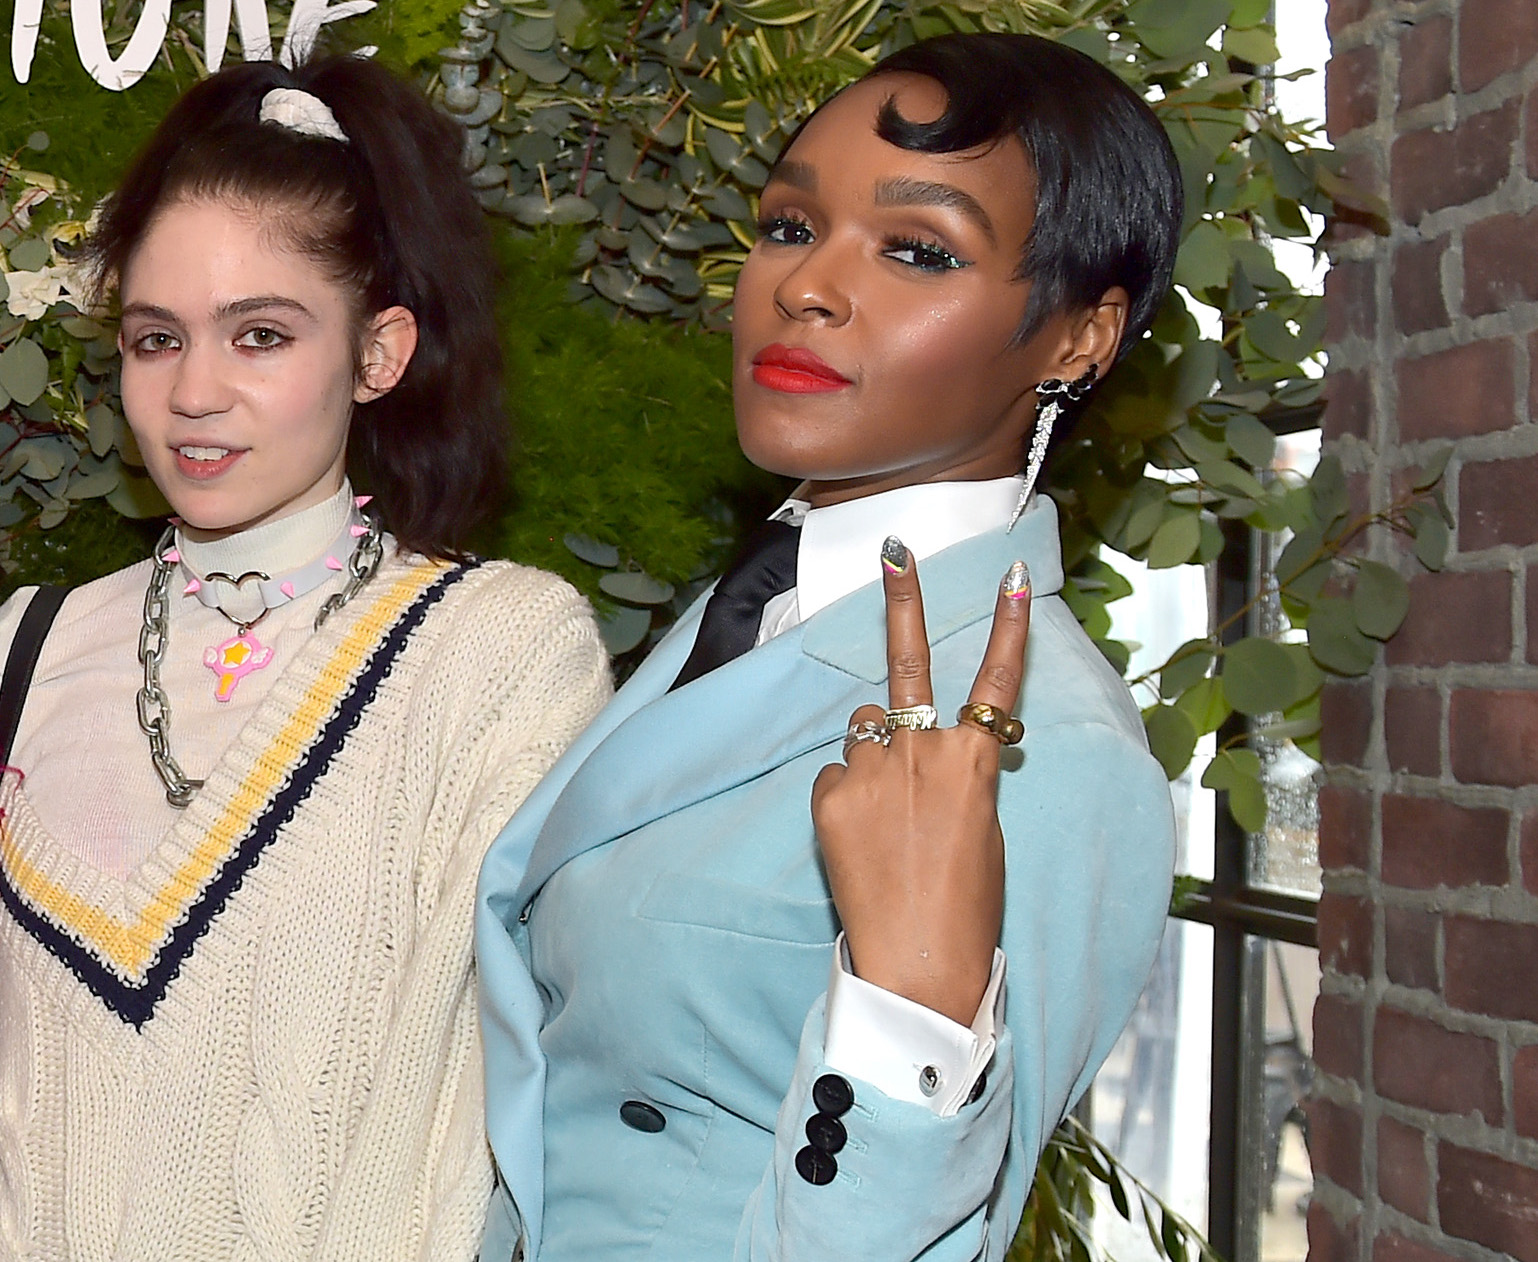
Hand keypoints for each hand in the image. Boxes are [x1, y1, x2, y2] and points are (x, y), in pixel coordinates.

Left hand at [811, 539, 1031, 1025]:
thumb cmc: (967, 904)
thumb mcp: (983, 830)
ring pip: (865, 730)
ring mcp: (872, 771)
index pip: (997, 682)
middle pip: (907, 669)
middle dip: (901, 600)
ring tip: (884, 810)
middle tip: (894, 549)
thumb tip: (926, 755)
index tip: (1013, 573)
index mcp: (974, 764)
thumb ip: (957, 777)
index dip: (1009, 625)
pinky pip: (837, 774)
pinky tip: (860, 837)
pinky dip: (846, 795)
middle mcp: (922, 753)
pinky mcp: (831, 797)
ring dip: (872, 751)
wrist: (917, 960)